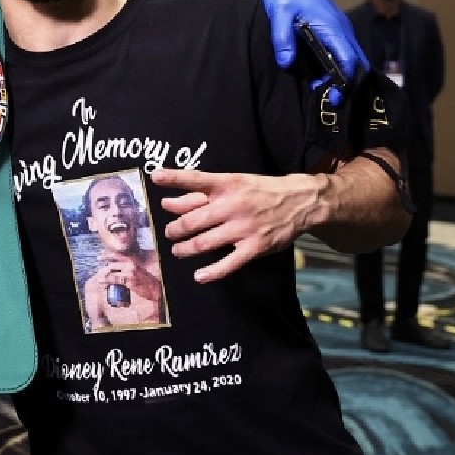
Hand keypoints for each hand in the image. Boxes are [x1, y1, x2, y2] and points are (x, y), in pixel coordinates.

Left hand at [154, 167, 321, 282]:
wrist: (299, 202)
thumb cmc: (258, 191)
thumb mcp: (232, 184)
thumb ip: (199, 194)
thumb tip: (167, 203)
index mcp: (227, 184)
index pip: (196, 178)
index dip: (174, 178)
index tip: (155, 177)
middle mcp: (233, 205)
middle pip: (193, 220)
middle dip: (174, 229)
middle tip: (168, 233)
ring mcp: (244, 227)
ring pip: (205, 242)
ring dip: (185, 249)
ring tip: (177, 251)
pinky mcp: (255, 247)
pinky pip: (229, 264)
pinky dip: (212, 272)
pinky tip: (199, 276)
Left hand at [263, 0, 368, 104]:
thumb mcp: (279, 13)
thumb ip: (282, 37)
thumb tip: (286, 62)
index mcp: (332, 27)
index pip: (348, 59)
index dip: (344, 81)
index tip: (333, 98)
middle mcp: (342, 30)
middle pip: (356, 62)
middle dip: (348, 84)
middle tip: (331, 102)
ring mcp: (340, 30)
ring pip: (350, 58)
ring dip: (341, 76)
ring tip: (322, 93)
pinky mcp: (333, 31)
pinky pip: (342, 52)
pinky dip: (337, 67)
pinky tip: (320, 78)